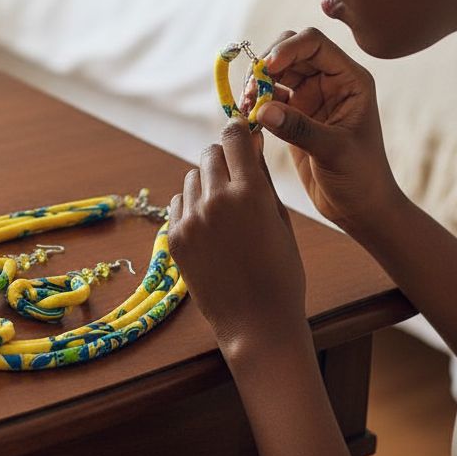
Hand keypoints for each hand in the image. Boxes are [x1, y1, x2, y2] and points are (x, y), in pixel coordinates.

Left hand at [168, 119, 307, 357]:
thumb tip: (252, 142)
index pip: (234, 138)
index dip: (238, 132)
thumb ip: (262, 178)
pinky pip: (178, 202)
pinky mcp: (175, 237)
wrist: (256, 323)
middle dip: (223, 158)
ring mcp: (192, 219)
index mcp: (250, 193)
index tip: (240, 134)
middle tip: (235, 176)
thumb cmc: (280, 272)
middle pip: (210, 153)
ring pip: (192, 177)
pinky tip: (209, 226)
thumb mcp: (281, 221)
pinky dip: (191, 205)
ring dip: (207, 182)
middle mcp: (217, 200)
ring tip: (224, 209)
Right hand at [255, 27, 403, 234]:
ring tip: (247, 105)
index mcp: (349, 80)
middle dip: (266, 65)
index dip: (286, 49)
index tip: (265, 70)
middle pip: (289, 50)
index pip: (314, 44)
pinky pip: (268, 96)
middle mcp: (330, 82)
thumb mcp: (334, 152)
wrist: (360, 208)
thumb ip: (299, 128)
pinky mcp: (294, 114)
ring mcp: (311, 97)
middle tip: (252, 90)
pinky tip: (248, 116)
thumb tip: (262, 108)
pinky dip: (255, 102)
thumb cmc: (360, 178)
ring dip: (257, 83)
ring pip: (275, 71)